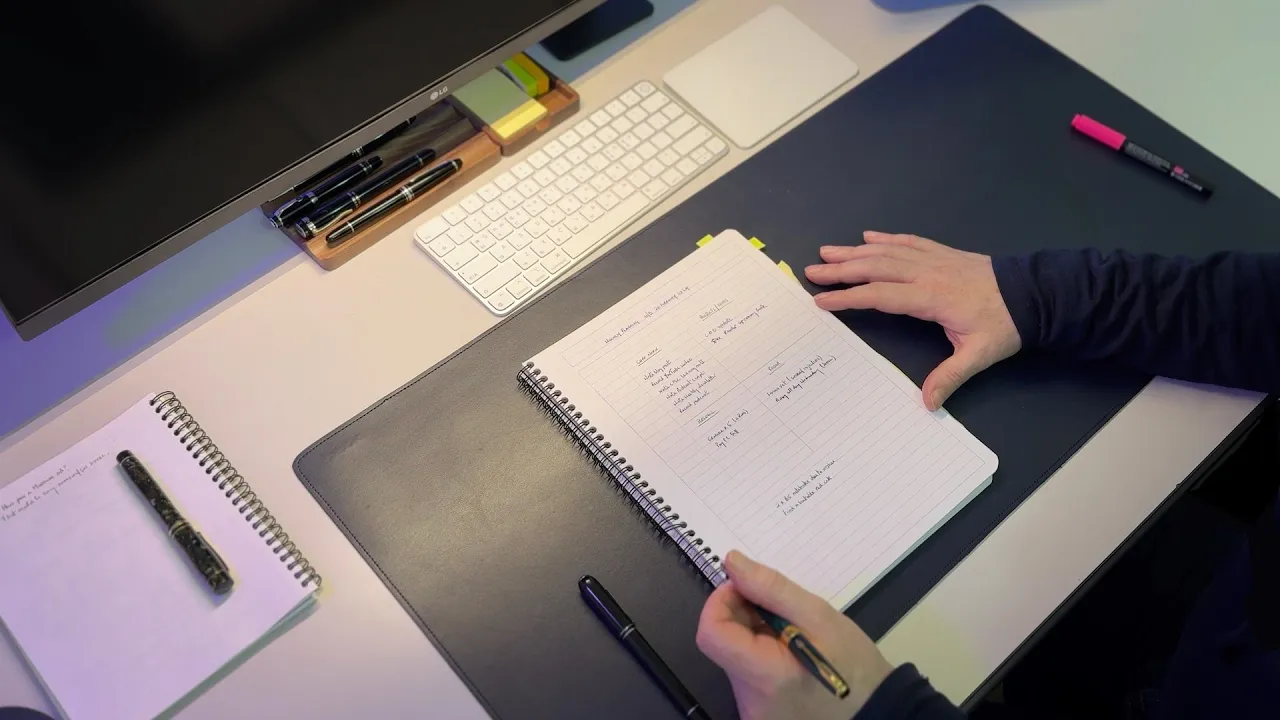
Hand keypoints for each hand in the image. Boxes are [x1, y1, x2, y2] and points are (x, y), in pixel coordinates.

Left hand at [696, 551, 893, 719]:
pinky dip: (759, 650)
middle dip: (742, 613)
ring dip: (752, 631)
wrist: (877, 711)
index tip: (747, 588)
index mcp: (765, 676)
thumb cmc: (855, 667)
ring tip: (789, 631)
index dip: (721, 601)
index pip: (711, 632)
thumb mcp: (820, 617)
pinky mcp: (756, 711)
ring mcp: (751, 710)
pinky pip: (743, 669)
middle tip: (777, 607)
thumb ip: (772, 589)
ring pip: (732, 653)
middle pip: (721, 641)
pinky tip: (786, 648)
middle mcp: (749, 701)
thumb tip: (733, 563)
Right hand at [805, 231, 1021, 409]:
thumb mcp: (979, 354)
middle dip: (841, 270)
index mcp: (930, 297)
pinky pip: (908, 242)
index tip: (822, 302)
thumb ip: (950, 377)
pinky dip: (886, 239)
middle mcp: (926, 273)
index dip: (848, 298)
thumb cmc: (1005, 324)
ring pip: (887, 252)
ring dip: (855, 251)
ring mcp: (934, 259)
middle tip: (812, 271)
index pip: (879, 295)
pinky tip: (869, 237)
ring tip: (827, 251)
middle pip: (875, 268)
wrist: (1034, 294)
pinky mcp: (943, 253)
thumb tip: (927, 404)